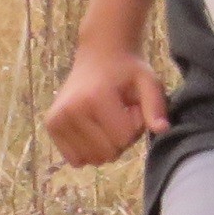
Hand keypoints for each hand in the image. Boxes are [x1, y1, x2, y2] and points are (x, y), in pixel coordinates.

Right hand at [41, 47, 169, 167]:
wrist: (99, 55)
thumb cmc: (127, 70)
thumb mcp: (148, 82)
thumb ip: (155, 106)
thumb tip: (162, 130)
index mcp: (95, 98)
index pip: (124, 138)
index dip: (135, 126)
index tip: (132, 107)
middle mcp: (71, 110)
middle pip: (108, 152)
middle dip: (121, 138)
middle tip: (120, 113)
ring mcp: (57, 119)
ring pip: (93, 159)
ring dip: (105, 144)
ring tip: (107, 119)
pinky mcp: (51, 126)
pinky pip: (75, 159)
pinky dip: (88, 150)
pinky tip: (93, 127)